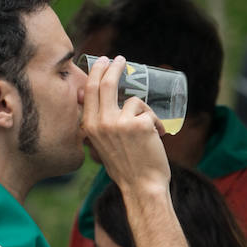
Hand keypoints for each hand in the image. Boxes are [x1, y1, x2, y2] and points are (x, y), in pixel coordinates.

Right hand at [82, 56, 168, 192]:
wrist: (142, 186)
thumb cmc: (125, 167)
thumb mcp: (101, 145)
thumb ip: (98, 126)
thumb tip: (95, 101)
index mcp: (89, 127)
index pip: (90, 91)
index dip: (97, 72)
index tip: (103, 61)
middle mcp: (101, 123)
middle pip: (106, 83)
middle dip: (115, 67)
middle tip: (122, 59)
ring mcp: (120, 123)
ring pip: (134, 101)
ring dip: (145, 113)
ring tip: (149, 132)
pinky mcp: (139, 124)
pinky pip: (149, 112)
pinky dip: (156, 123)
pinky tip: (156, 138)